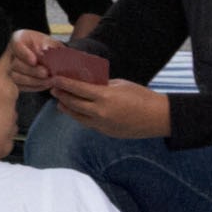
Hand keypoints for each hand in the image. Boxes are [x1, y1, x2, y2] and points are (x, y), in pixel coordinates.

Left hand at [46, 72, 167, 142]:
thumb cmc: (141, 96)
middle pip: (74, 104)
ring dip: (67, 108)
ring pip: (78, 117)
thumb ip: (102, 85)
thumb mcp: (121, 85)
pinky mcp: (106, 132)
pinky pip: (88, 123)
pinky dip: (80, 116)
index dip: (64, 84)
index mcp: (105, 97)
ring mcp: (103, 125)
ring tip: (60, 102)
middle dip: (62, 96)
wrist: (158, 118)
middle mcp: (101, 113)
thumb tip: (87, 84)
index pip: (78, 89)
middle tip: (53, 89)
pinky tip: (76, 111)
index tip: (54, 79)